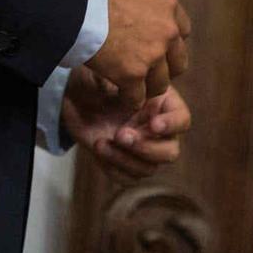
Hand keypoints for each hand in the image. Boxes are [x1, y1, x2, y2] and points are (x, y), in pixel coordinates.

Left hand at [62, 68, 190, 179]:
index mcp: (161, 105)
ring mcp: (140, 148)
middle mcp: (156, 130)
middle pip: (170, 152)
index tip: (153, 124)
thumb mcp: (106, 75)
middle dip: (147, 148)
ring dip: (125, 160)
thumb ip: (123, 83)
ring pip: (148, 168)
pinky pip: (127, 178)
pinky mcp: (122, 161)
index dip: (172, 125)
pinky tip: (97, 149)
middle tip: (120, 135)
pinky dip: (113, 168)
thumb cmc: (94, 80)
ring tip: (100, 143)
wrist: (71, 95)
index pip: (182, 120)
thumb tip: (134, 88)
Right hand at [86, 0, 190, 107]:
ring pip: (160, 83)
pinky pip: (137, 97)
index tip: (152, 46)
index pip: (181, 31)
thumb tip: (132, 10)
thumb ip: (139, 3)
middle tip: (143, 70)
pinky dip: (128, 99)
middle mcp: (167, 30)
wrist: (68, 0)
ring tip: (130, 87)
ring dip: (146, 86)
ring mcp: (152, 54)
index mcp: (166, 4)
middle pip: (177, 61)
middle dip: (163, 68)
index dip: (167, 42)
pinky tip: (118, 95)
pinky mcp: (133, 73)